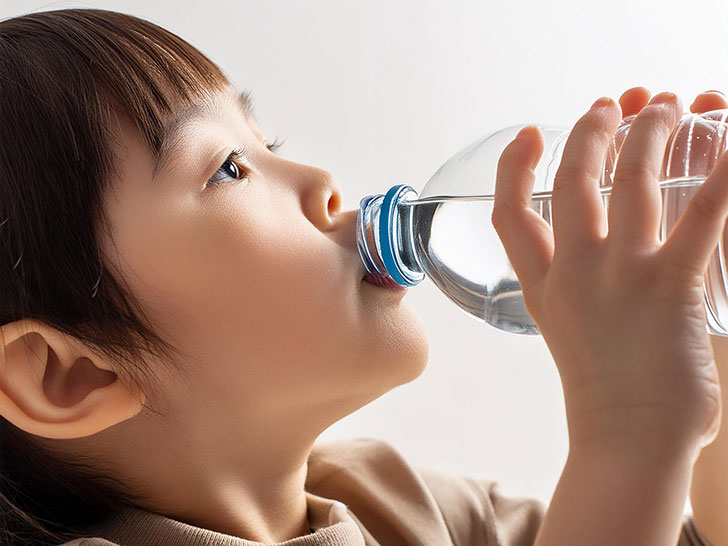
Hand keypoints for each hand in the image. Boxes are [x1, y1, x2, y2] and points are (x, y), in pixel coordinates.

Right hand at [492, 91, 727, 456]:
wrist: (627, 442)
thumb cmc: (603, 395)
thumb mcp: (567, 333)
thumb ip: (573, 289)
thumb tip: (601, 254)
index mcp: (542, 287)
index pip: (509, 215)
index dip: (513, 168)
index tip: (529, 135)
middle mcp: (573, 273)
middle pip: (570, 182)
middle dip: (589, 133)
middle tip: (607, 105)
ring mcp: (618, 276)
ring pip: (628, 182)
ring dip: (648, 135)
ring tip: (665, 106)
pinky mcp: (669, 286)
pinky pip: (700, 215)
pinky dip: (721, 176)